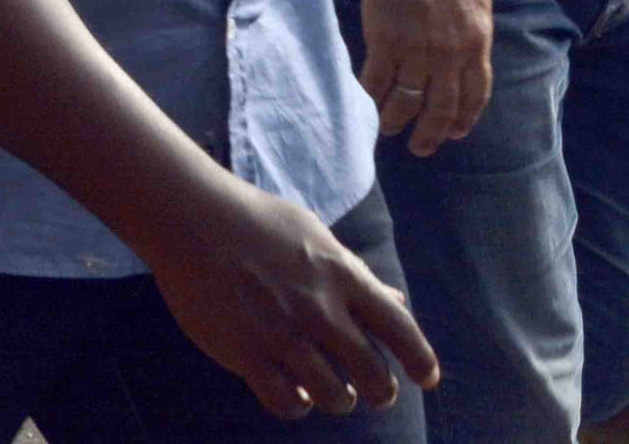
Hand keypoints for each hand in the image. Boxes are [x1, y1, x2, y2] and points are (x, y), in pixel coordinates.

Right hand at [147, 173, 439, 419]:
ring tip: (337, 395)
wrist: (199, 223)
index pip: (397, 325)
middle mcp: (320, 309)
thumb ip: (357, 276)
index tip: (429, 378)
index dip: (420, 358)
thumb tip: (394, 300)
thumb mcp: (318, 239)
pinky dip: (297, 405)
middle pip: (371, 371)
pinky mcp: (247, 355)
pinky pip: (285, 402)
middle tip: (379, 393)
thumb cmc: (262, 225)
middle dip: (381, 390)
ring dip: (340, 400)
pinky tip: (296, 395)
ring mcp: (284, 334)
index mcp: (342, 275)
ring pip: (332, 395)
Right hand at [360, 0, 492, 157]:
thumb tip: (470, 64)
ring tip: (388, 126)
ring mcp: (417, 50)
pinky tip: (368, 101)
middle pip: (440, 109)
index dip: (462, 120)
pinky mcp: (386, 41)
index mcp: (477, 44)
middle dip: (429, 136)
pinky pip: (376, 83)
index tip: (453, 133)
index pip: (474, 96)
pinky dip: (370, 97)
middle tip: (419, 148)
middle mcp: (449, 54)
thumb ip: (473, 37)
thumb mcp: (478, 3)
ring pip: (405, 103)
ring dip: (394, 121)